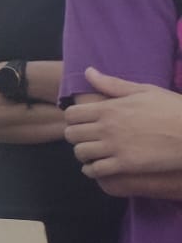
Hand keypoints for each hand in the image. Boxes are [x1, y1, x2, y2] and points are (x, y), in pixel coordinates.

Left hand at [66, 69, 181, 180]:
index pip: (71, 114)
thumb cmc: (172, 108)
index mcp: (109, 107)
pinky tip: (100, 167)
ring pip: (80, 153)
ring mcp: (115, 147)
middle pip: (71, 134)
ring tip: (92, 153)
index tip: (82, 122)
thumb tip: (88, 71)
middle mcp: (107, 127)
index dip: (73, 119)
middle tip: (87, 138)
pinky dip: (92, 170)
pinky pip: (95, 170)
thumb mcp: (144, 91)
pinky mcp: (126, 164)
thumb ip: (112, 84)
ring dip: (83, 154)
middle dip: (76, 136)